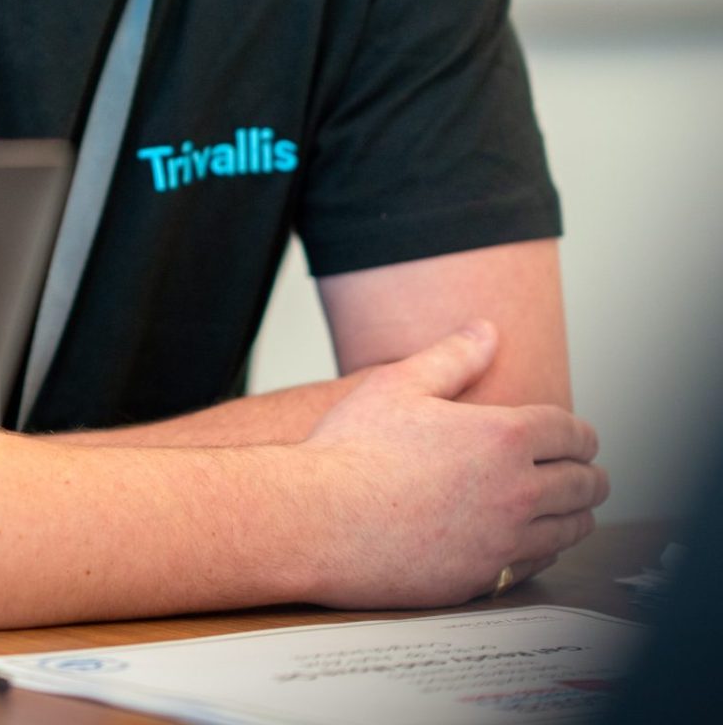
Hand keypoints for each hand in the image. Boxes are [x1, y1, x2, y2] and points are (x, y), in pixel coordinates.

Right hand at [296, 319, 607, 607]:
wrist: (319, 517)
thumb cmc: (352, 449)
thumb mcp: (399, 384)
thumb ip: (452, 356)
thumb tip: (486, 331)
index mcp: (503, 437)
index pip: (572, 433)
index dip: (582, 432)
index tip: (581, 437)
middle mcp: (516, 491)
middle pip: (584, 485)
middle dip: (590, 474)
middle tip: (588, 473)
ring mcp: (503, 540)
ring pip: (569, 531)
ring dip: (576, 516)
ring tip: (569, 509)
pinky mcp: (483, 577)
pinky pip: (535, 566)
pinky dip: (543, 550)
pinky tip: (529, 542)